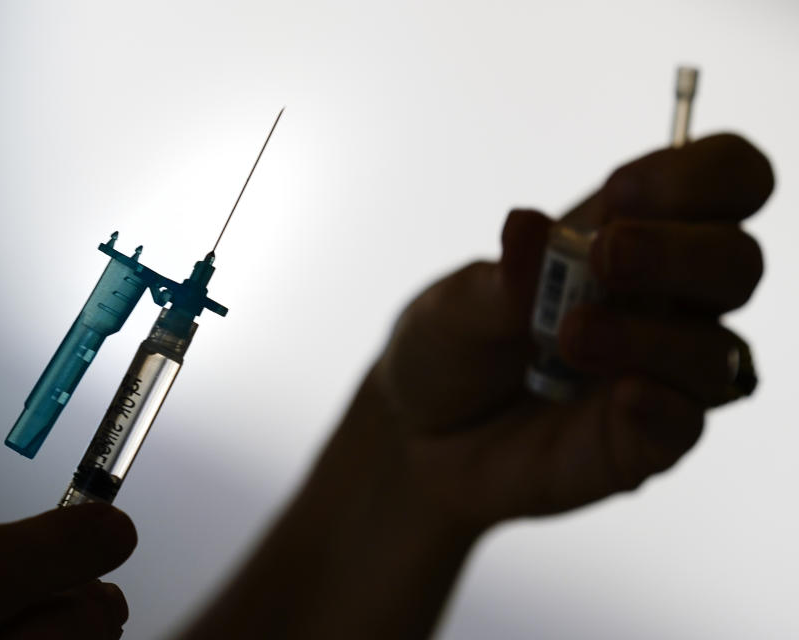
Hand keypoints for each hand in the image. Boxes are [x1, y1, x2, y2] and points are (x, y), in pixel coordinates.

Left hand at [371, 133, 773, 531]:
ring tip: (571, 337)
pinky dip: (664, 407)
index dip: (698, 176)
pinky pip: (686, 425)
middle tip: (605, 256)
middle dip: (680, 252)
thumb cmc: (449, 348)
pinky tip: (623, 397)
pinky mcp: (639, 442)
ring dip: (653, 336)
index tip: (623, 191)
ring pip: (717, 350)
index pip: (721, 183)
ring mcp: (656, 375)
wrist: (413, 434)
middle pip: (737, 262)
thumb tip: (528, 227)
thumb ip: (502, 276)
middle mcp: (660, 303)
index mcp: (628, 238)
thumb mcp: (456, 304)